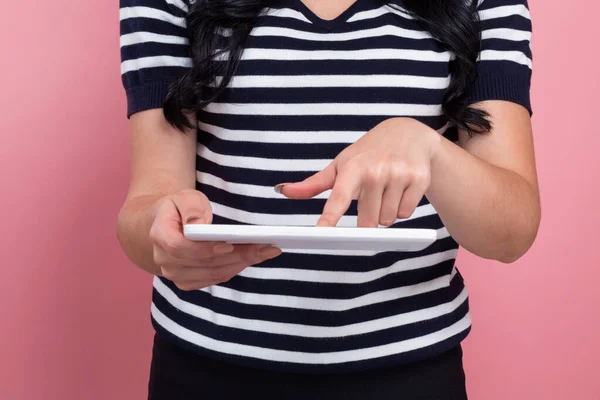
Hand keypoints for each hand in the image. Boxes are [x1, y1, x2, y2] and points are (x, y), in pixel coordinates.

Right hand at [149, 189, 281, 290]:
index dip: (206, 249)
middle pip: (204, 263)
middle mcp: (164, 259)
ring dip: (241, 263)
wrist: (166, 224)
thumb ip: (191, 208)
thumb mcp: (184, 197)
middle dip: (238, 255)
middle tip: (265, 246)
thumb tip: (200, 224)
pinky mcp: (187, 282)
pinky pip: (215, 278)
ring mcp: (175, 274)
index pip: (181, 248)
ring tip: (266, 251)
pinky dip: (235, 268)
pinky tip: (252, 258)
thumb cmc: (179, 208)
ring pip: (213, 273)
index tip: (230, 244)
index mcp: (159, 235)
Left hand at [278, 118, 440, 227]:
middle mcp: (375, 171)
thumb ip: (313, 184)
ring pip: (387, 220)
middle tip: (369, 198)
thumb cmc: (368, 153)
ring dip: (385, 214)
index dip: (329, 217)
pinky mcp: (419, 179)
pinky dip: (402, 208)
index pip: (338, 198)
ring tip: (385, 191)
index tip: (321, 233)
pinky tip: (400, 190)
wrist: (408, 133)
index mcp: (352, 168)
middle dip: (367, 219)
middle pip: (367, 222)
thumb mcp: (341, 164)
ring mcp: (399, 175)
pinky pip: (406, 214)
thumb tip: (283, 191)